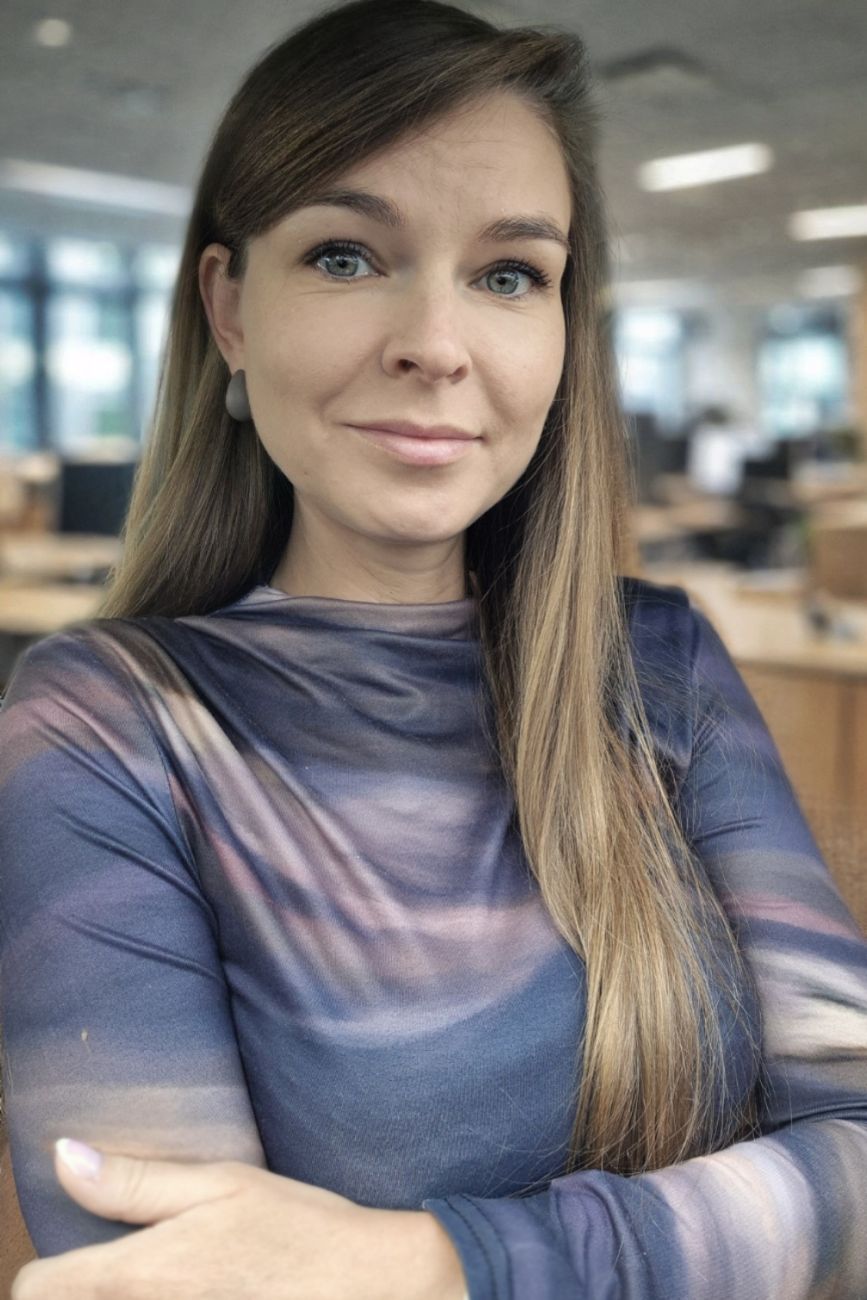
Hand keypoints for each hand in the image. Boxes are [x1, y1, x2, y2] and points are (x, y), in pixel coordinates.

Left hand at [12, 1139, 467, 1299]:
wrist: (367, 1286)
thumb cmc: (299, 1227)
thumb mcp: (222, 1183)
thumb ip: (135, 1181)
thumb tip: (64, 1155)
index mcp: (141, 1273)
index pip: (35, 1289)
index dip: (45, 1269)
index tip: (70, 1253)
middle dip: (86, 1286)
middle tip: (127, 1258)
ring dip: (121, 1298)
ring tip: (171, 1274)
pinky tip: (202, 1290)